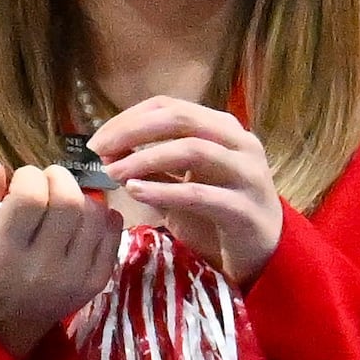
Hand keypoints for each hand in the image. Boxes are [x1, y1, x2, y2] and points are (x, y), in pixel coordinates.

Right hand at [0, 160, 120, 357]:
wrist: (9, 319)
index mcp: (3, 252)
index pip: (30, 197)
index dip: (29, 176)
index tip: (22, 180)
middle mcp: (42, 266)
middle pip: (68, 202)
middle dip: (59, 178)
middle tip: (49, 180)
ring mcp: (74, 276)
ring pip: (94, 215)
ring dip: (82, 196)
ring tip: (66, 200)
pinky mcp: (97, 281)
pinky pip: (113, 234)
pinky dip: (103, 216)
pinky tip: (85, 217)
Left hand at [87, 96, 283, 284]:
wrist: (263, 252)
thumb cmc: (215, 213)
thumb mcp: (178, 183)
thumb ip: (150, 165)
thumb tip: (107, 151)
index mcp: (222, 128)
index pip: (170, 107)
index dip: (129, 118)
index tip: (97, 138)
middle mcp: (240, 143)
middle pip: (180, 120)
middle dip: (133, 131)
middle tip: (99, 150)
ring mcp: (248, 173)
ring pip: (193, 150)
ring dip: (145, 158)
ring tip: (113, 172)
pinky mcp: (246, 208)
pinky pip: (199, 194)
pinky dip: (163, 191)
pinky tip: (135, 192)